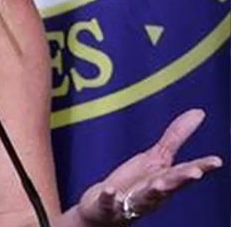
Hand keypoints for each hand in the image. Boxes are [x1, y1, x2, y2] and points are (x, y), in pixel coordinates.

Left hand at [76, 108, 222, 224]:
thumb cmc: (137, 183)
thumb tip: (199, 112)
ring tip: (159, 184)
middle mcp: (152, 193)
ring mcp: (130, 201)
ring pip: (145, 197)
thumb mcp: (156, 158)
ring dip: (153, 191)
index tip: (216, 161)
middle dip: (182, 179)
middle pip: (169, 185)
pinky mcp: (108, 206)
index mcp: (164, 179)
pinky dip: (110, 198)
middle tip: (196, 173)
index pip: (185, 172)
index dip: (201, 167)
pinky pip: (109, 202)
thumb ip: (176, 137)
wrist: (108, 210)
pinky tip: (111, 191)